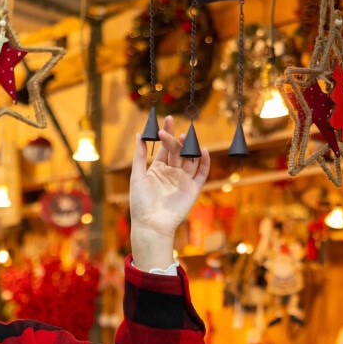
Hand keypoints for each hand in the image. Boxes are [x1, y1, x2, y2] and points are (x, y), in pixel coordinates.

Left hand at [129, 115, 209, 269]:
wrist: (151, 224)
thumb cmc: (140, 203)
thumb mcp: (137, 176)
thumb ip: (140, 155)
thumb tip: (139, 134)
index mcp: (158, 169)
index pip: (165, 147)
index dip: (167, 133)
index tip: (167, 119)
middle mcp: (172, 172)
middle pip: (178, 151)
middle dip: (176, 139)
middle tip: (174, 128)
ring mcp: (183, 180)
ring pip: (190, 159)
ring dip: (190, 147)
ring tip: (187, 137)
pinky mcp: (193, 189)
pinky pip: (202, 173)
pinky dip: (204, 162)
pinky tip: (202, 151)